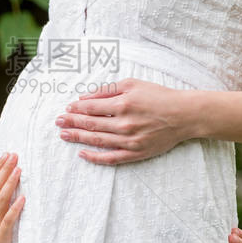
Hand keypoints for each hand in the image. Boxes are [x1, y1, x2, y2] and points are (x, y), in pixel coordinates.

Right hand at [0, 153, 24, 242]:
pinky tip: (23, 199)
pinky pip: (8, 220)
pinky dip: (15, 208)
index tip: (7, 154)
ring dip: (10, 183)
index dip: (0, 167)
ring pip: (2, 199)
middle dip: (6, 169)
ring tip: (19, 170)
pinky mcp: (0, 235)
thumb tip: (7, 188)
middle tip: (14, 155)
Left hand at [54, 78, 192, 164]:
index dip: (76, 108)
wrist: (184, 115)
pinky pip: (111, 158)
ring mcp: (130, 141)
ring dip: (78, 138)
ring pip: (97, 141)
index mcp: (123, 104)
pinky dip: (94, 157)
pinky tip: (82, 153)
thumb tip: (85, 96)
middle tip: (58, 122)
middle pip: (91, 124)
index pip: (91, 108)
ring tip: (64, 135)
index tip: (66, 109)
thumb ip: (108, 89)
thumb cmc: (159, 96)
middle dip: (71, 122)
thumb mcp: (133, 84)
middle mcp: (124, 124)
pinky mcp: (136, 153)